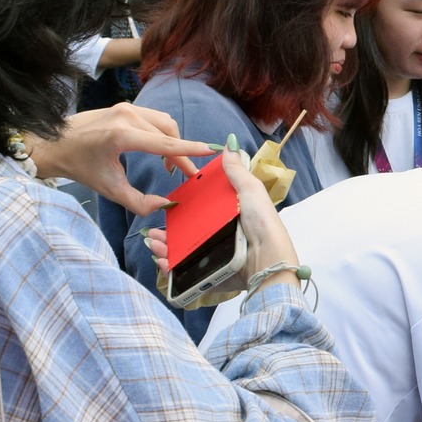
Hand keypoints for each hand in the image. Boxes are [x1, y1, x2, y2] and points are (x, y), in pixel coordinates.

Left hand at [24, 103, 207, 214]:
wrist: (52, 143)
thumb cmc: (78, 166)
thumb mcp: (109, 189)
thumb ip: (139, 202)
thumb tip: (166, 204)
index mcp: (122, 135)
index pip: (165, 143)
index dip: (190, 150)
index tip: (211, 152)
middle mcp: (127, 116)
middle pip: (169, 132)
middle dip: (181, 153)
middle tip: (183, 175)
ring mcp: (125, 107)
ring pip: (164, 123)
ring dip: (172, 142)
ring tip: (167, 165)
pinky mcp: (124, 106)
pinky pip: (154, 118)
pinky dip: (162, 133)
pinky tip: (156, 151)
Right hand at [142, 144, 299, 294]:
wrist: (267, 259)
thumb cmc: (261, 222)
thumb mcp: (250, 191)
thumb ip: (237, 171)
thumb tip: (229, 145)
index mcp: (228, 218)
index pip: (200, 215)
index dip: (183, 212)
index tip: (168, 208)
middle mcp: (220, 238)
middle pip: (186, 235)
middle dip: (166, 234)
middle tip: (153, 232)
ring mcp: (215, 258)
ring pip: (182, 253)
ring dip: (164, 249)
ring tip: (155, 245)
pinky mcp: (212, 275)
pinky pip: (186, 273)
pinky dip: (171, 268)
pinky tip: (163, 261)